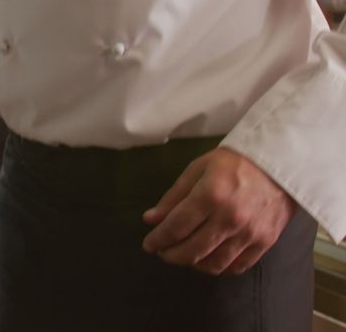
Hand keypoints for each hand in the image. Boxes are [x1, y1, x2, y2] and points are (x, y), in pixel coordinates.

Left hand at [142, 147, 296, 274]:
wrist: (281, 163)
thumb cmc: (235, 162)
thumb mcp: (198, 169)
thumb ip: (174, 197)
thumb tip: (151, 219)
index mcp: (211, 196)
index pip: (176, 227)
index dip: (158, 239)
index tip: (149, 244)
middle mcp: (230, 219)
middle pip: (192, 250)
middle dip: (171, 255)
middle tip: (163, 251)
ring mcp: (250, 233)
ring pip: (214, 263)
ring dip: (193, 263)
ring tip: (184, 254)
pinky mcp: (265, 242)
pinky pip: (237, 266)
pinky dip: (218, 267)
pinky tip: (208, 258)